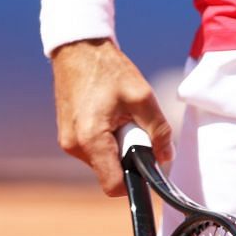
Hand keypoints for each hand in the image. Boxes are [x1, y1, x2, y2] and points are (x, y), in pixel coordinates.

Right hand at [51, 38, 172, 195]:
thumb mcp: (142, 96)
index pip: (113, 184)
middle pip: (110, 171)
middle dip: (128, 156)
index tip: (149, 165)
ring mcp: (68, 142)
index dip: (135, 181)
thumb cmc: (109, 70)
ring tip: (121, 116)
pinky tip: (111, 115)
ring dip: (118, 145)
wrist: (80, 50)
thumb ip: (159, 130)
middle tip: (135, 126)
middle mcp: (74, 147)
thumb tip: (167, 157)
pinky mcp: (68, 136)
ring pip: (102, 160)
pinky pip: (94, 149)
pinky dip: (107, 139)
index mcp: (91, 141)